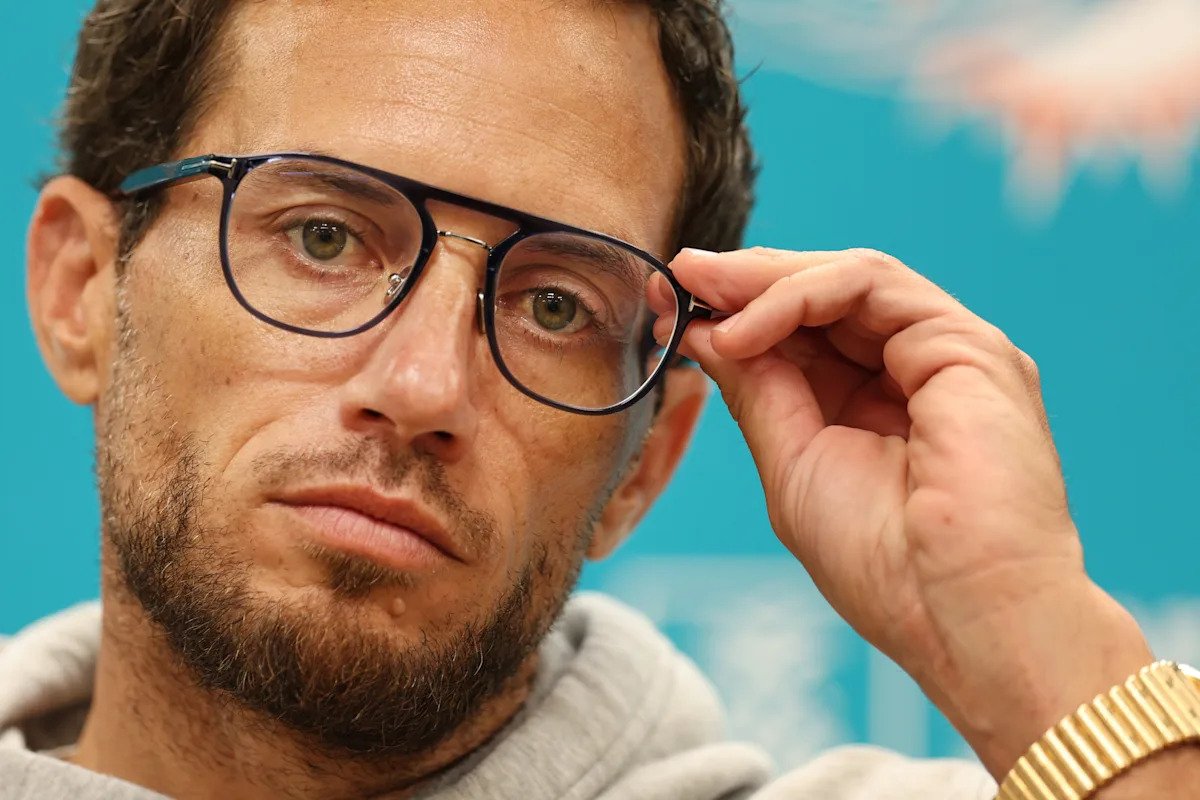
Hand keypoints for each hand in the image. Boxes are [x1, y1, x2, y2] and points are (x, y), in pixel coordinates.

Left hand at [649, 247, 1153, 775]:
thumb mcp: (795, 462)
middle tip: (678, 277)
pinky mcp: (965, 342)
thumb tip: (707, 331)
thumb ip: (759, 391)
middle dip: (743, 283)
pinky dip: (797, 296)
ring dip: (763, 281)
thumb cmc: (885, 564)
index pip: (804, 334)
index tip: (668, 307)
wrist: (962, 615)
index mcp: (879, 404)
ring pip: (846, 278)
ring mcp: (945, 350)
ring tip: (700, 290)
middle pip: (824, 297)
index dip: (736, 314)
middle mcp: (917, 369)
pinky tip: (744, 327)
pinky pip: (869, 285)